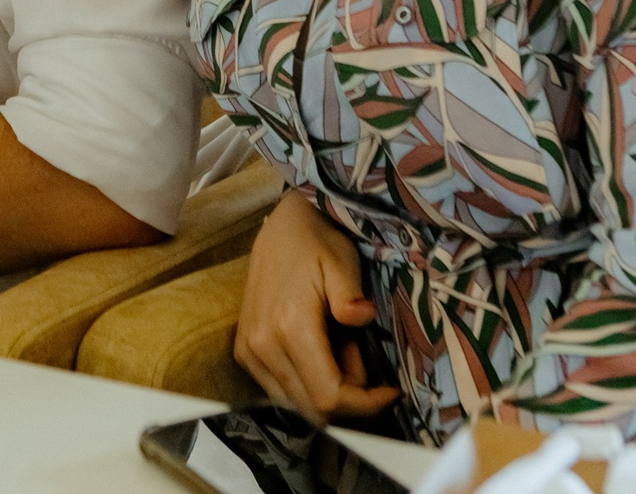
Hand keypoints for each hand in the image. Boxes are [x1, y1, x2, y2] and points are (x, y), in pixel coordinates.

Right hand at [234, 192, 399, 422]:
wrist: (282, 227)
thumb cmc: (318, 242)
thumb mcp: (342, 262)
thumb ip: (350, 296)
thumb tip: (362, 318)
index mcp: (289, 326)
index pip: (328, 396)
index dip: (364, 404)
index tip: (391, 392)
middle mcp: (262, 346)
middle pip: (312, 408)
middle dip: (348, 399)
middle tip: (365, 362)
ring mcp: (249, 351)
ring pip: (295, 404)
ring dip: (327, 393)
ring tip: (345, 354)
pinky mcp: (244, 351)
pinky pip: (279, 391)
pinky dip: (307, 386)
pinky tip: (323, 355)